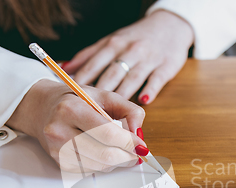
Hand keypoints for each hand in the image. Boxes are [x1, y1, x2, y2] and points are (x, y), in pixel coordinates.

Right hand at [6, 79, 146, 172]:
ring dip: (117, 162)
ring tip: (122, 151)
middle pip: (104, 154)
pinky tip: (104, 153)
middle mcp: (59, 131)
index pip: (107, 133)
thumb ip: (128, 110)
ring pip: (99, 166)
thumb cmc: (75, 100)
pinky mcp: (58, 162)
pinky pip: (90, 171)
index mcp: (70, 109)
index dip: (129, 142)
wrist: (41, 108)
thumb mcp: (103, 95)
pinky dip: (104, 165)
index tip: (142, 146)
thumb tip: (139, 134)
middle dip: (127, 156)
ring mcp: (57, 149)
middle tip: (138, 153)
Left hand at [62, 10, 193, 104]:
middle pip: (111, 74)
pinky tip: (143, 101)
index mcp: (114, 44)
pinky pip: (157, 79)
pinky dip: (150, 90)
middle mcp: (130, 51)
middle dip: (99, 92)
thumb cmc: (137, 38)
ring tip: (112, 113)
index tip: (70, 96)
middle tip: (88, 111)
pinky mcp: (166, 66)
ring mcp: (149, 59)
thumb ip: (89, 55)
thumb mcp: (111, 41)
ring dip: (122, 95)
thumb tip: (65, 68)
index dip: (82, 80)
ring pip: (132, 78)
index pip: (94, 64)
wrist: (171, 25)